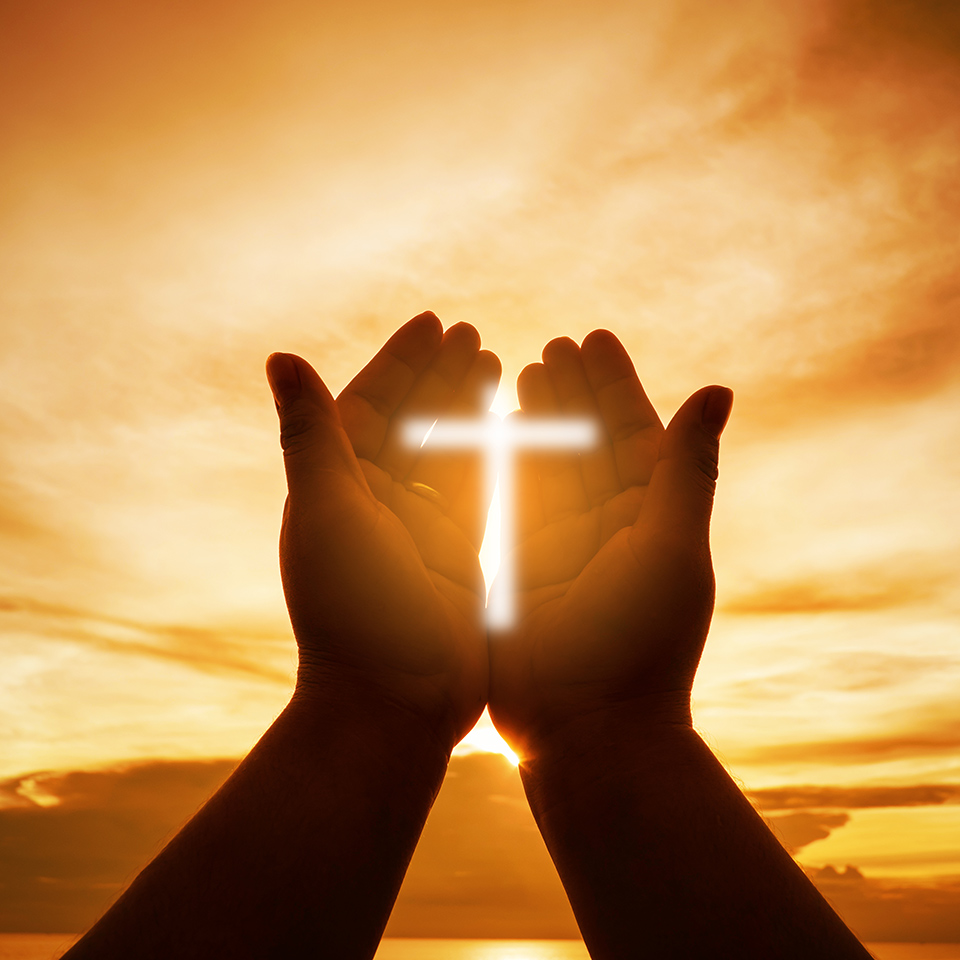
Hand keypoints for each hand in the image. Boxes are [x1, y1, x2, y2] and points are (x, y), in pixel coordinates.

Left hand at [266, 312, 500, 753]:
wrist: (392, 705)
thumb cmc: (353, 611)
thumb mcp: (328, 513)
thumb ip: (310, 434)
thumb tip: (279, 357)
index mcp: (336, 488)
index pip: (370, 405)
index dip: (400, 361)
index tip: (434, 322)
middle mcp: (373, 504)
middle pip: (410, 421)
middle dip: (438, 375)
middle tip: (473, 334)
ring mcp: (416, 529)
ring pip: (446, 451)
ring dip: (466, 406)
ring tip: (495, 362)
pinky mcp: (455, 555)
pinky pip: (474, 491)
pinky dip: (491, 455)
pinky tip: (514, 425)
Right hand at [488, 330, 732, 757]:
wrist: (589, 731)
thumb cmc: (641, 644)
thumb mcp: (671, 550)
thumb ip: (686, 468)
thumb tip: (718, 389)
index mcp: (650, 518)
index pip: (632, 433)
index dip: (613, 384)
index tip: (592, 337)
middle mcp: (606, 527)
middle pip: (585, 443)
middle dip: (570, 393)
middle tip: (550, 345)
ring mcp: (560, 547)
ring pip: (544, 467)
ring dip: (534, 420)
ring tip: (520, 371)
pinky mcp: (518, 569)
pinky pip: (507, 505)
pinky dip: (498, 466)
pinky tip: (485, 431)